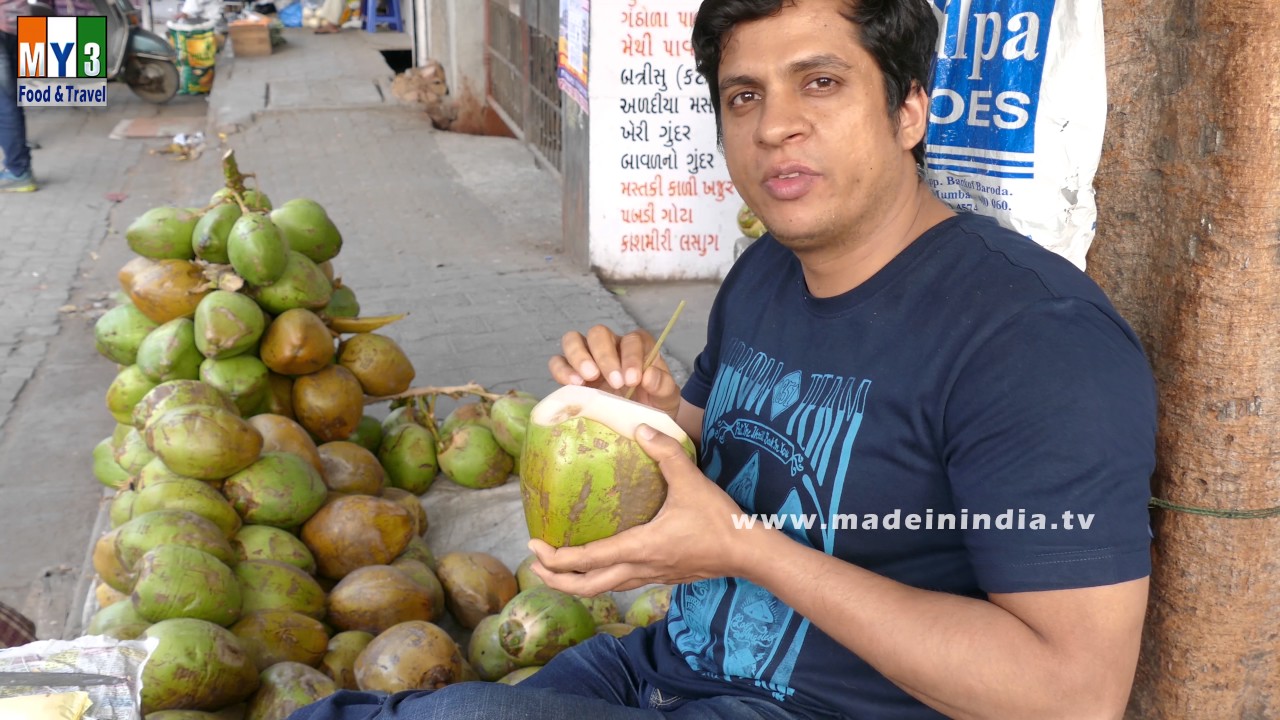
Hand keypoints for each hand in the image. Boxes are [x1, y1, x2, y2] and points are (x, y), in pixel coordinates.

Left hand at [527, 423, 750, 596]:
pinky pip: (621, 582)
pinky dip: (601, 576)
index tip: (535, 545)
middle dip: (556, 579)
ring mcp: (650, 576)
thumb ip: (665, 453)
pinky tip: (600, 560)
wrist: (747, 552)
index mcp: (639, 548)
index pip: (587, 560)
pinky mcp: (661, 576)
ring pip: (604, 587)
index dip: (556, 559)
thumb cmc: (719, 521)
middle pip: (587, 587)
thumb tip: (640, 428)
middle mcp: (639, 568)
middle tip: (536, 562)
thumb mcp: (691, 481)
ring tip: (560, 566)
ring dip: (577, 581)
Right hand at [549, 325, 680, 419]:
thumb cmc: (654, 407)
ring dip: (579, 356)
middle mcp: (611, 347)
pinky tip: (573, 384)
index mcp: (637, 348)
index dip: (632, 356)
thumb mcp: (667, 399)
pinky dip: (561, 369)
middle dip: (605, 356)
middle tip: (615, 383)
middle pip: (599, 333)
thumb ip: (663, 386)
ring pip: (573, 339)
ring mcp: (588, 358)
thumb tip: (649, 376)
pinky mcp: (571, 373)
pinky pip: (558, 361)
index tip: (634, 380)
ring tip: (589, 378)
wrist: (638, 425)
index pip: (632, 339)